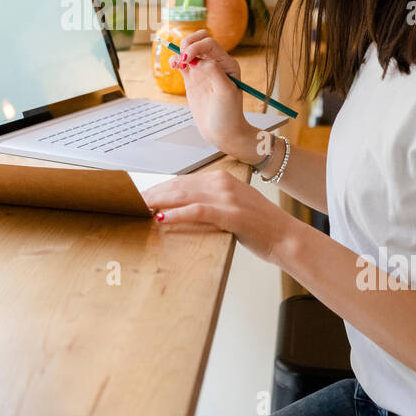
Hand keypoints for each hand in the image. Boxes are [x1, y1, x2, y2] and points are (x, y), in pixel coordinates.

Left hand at [142, 170, 297, 265]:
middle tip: (130, 204)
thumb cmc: (258, 227)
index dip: (159, 189)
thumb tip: (181, 210)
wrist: (285, 237)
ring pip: (183, 195)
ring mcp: (226, 197)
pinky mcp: (230, 213)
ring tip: (138, 209)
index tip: (141, 197)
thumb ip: (210, 204)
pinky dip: (177, 214)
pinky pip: (197, 211)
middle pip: (178, 186)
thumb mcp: (232, 208)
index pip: (182, 181)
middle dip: (153, 195)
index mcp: (221, 178)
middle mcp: (222, 183)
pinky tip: (161, 218)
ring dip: (158, 202)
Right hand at [172, 31, 256, 161]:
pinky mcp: (192, 79)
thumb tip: (200, 60)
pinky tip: (174, 65)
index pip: (210, 44)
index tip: (186, 59)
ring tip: (177, 63)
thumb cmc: (228, 114)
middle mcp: (215, 63)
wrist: (222, 132)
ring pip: (189, 49)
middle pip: (199, 40)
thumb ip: (215, 72)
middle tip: (182, 58)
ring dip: (180, 50)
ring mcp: (203, 70)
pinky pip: (182, 62)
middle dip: (188, 44)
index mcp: (227, 63)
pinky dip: (175, 60)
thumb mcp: (226, 92)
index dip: (196, 47)